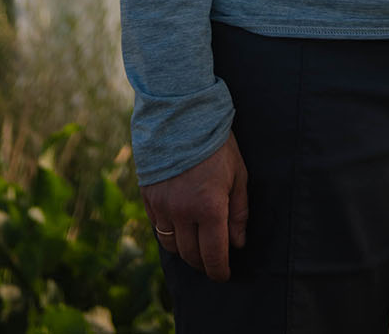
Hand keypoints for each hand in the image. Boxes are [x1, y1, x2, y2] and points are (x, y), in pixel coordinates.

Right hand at [141, 130, 248, 281]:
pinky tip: (180, 226)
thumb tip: (238, 242)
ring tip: (196, 245)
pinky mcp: (148, 197)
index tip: (225, 274)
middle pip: (191, 256)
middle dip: (204, 263)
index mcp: (210, 208)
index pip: (214, 256)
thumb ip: (239, 212)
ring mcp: (162, 206)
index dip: (220, 271)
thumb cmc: (216, 142)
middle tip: (213, 260)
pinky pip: (158, 227)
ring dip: (185, 251)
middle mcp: (183, 212)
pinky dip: (169, 233)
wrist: (181, 113)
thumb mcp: (238, 174)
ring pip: (172, 246)